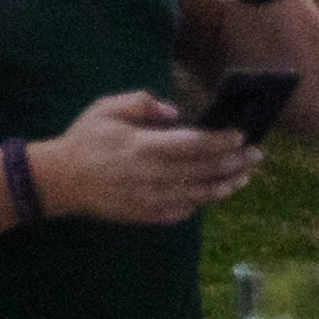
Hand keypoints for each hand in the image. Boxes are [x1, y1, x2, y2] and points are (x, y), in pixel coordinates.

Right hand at [36, 95, 257, 225]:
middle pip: (206, 169)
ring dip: (227, 185)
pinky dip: (204, 201)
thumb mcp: (106, 108)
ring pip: (202, 193)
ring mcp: (155, 199)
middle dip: (235, 161)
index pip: (196, 144)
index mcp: (145, 146)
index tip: (240, 136)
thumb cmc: (85, 140)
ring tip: (245, 176)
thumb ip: (141, 104)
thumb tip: (175, 113)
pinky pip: (186, 209)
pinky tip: (214, 192)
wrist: (62, 180)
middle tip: (256, 155)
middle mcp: (155, 175)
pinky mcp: (151, 215)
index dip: (222, 141)